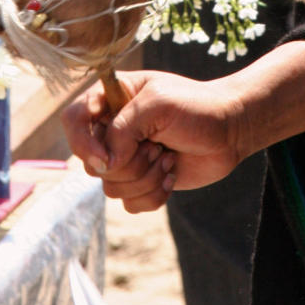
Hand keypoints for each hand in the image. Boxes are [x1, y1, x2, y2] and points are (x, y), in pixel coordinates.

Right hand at [62, 69, 241, 213]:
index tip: (108, 158)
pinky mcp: (141, 182)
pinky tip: (171, 176)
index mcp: (112, 100)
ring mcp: (127, 158)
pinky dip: (153, 195)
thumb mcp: (158, 105)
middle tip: (158, 146)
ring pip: (111, 187)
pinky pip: (129, 204)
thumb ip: (123, 130)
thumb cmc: (197, 107)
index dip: (82, 143)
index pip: (73, 120)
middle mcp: (114, 130)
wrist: (231, 130)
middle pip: (92, 163)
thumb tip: (104, 165)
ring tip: (168, 158)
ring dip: (145, 178)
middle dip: (129, 163)